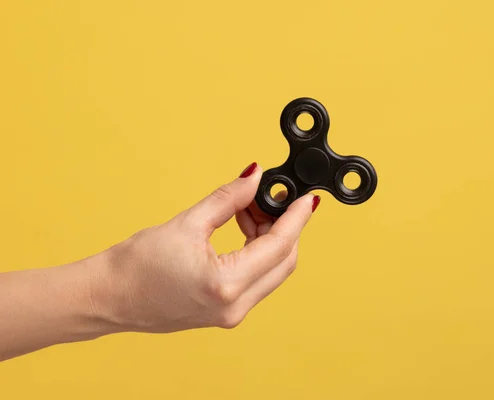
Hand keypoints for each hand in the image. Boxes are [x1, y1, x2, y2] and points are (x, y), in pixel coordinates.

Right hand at [91, 162, 319, 332]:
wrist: (108, 297)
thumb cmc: (135, 267)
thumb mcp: (187, 224)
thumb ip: (228, 199)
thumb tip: (254, 178)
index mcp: (226, 285)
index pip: (279, 246)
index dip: (296, 219)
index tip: (307, 200)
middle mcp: (234, 306)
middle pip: (282, 262)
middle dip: (283, 227)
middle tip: (268, 198)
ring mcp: (231, 314)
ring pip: (272, 272)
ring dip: (269, 239)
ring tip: (247, 210)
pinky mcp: (225, 313)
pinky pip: (256, 281)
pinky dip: (256, 254)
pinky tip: (242, 230)